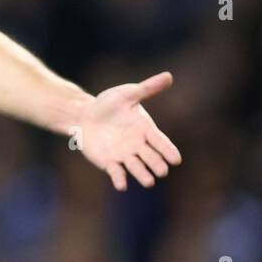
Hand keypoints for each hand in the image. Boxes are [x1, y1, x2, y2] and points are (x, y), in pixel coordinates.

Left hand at [74, 71, 182, 190]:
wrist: (85, 114)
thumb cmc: (109, 103)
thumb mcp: (128, 94)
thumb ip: (147, 88)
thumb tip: (169, 76)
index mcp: (145, 129)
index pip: (160, 142)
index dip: (168, 151)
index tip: (176, 160)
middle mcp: (138, 145)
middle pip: (150, 157)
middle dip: (156, 164)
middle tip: (162, 171)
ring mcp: (124, 155)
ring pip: (136, 167)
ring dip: (142, 174)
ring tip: (148, 182)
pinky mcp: (109, 162)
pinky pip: (116, 172)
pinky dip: (119, 179)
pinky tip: (121, 185)